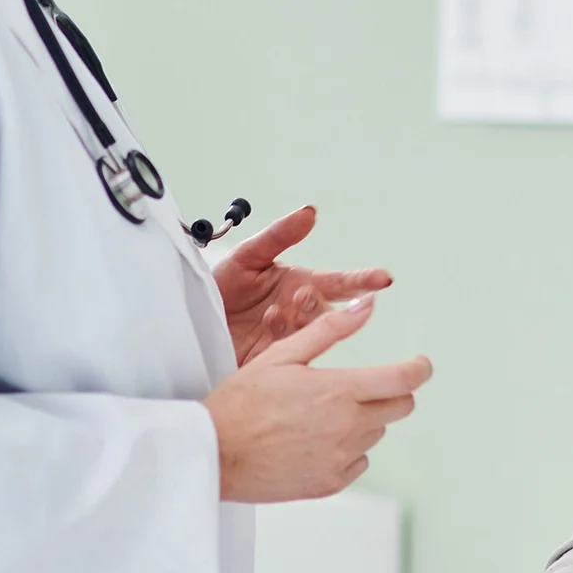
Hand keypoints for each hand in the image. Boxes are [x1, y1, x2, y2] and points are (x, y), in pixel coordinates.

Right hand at [202, 296, 429, 502]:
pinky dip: (346, 449)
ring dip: (362, 419)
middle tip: (361, 386)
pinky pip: (358, 462)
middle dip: (391, 392)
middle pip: (400, 407)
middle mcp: (348, 428)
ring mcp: (341, 459)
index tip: (419, 364)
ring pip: (376, 433)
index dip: (419, 369)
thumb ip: (330, 330)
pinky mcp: (331, 483)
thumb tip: (367, 307)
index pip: (404, 380)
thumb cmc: (241, 401)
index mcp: (339, 391)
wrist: (214, 454)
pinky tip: (314, 440)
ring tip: (319, 414)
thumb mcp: (282, 355)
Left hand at [213, 205, 392, 364]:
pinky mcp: (271, 361)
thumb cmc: (221, 283)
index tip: (383, 279)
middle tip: (303, 294)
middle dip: (317, 304)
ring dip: (298, 320)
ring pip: (309, 334)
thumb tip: (310, 211)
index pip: (339, 284)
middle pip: (326, 312)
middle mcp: (299, 313)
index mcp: (300, 285)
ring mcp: (287, 338)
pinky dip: (279, 336)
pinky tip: (267, 321)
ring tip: (277, 308)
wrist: (189, 315)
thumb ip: (279, 235)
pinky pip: (286, 352)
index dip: (362, 281)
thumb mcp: (248, 255)